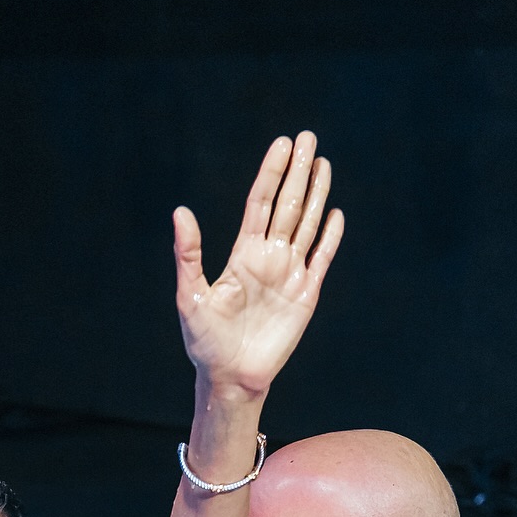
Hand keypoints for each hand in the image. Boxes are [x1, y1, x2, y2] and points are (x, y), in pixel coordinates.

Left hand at [175, 132, 342, 401]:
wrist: (230, 377)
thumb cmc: (205, 342)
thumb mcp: (191, 296)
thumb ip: (188, 254)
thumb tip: (181, 211)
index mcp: (243, 254)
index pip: (261, 204)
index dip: (271, 174)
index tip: (283, 144)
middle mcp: (268, 258)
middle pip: (288, 206)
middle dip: (298, 172)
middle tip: (309, 138)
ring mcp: (289, 274)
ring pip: (308, 225)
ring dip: (316, 195)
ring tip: (324, 164)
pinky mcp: (306, 295)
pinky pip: (322, 259)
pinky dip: (330, 237)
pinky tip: (335, 214)